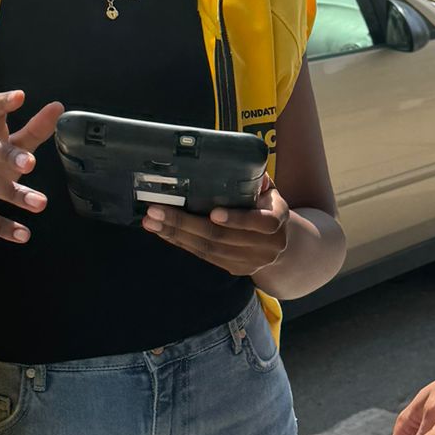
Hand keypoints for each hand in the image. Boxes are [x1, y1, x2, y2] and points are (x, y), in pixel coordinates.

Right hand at [0, 90, 63, 243]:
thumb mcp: (10, 147)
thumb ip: (34, 131)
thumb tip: (59, 107)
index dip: (3, 102)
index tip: (21, 96)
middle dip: (6, 153)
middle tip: (32, 163)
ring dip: (12, 192)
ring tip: (41, 204)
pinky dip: (2, 226)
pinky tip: (24, 234)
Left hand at [141, 173, 290, 276]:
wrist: (282, 244)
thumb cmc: (269, 208)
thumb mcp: (270, 192)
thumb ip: (257, 180)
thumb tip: (242, 165)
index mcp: (277, 221)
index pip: (258, 222)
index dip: (235, 219)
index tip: (213, 213)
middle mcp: (265, 246)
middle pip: (221, 237)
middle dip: (185, 224)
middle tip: (157, 211)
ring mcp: (249, 261)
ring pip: (208, 249)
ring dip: (175, 235)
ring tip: (151, 222)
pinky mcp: (234, 269)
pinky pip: (203, 256)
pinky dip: (181, 243)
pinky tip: (163, 232)